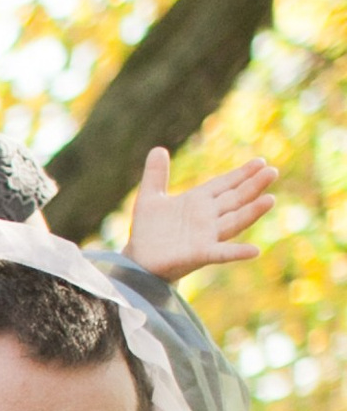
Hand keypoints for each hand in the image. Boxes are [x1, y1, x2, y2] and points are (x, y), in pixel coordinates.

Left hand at [126, 144, 273, 280]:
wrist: (138, 261)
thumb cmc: (147, 232)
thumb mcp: (149, 199)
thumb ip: (155, 175)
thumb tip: (158, 149)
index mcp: (197, 202)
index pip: (224, 185)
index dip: (241, 174)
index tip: (261, 162)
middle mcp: (207, 218)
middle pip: (235, 199)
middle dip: (253, 186)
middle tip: (272, 172)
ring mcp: (206, 237)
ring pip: (234, 222)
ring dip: (251, 212)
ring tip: (270, 200)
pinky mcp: (199, 255)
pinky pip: (222, 253)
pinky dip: (237, 252)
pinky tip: (254, 251)